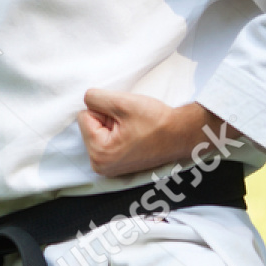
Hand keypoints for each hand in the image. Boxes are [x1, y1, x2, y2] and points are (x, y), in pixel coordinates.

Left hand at [77, 89, 232, 178]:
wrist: (181, 134)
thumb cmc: (155, 121)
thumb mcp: (121, 102)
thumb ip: (95, 97)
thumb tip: (85, 100)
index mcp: (98, 153)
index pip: (84, 116)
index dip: (104, 110)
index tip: (125, 118)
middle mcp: (99, 166)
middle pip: (89, 126)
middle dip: (107, 119)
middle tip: (130, 124)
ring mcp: (108, 168)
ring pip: (97, 131)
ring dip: (112, 125)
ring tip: (133, 130)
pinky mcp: (116, 165)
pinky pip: (106, 140)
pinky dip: (117, 134)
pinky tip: (133, 137)